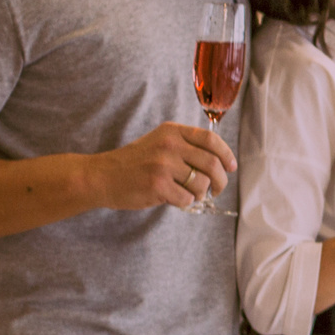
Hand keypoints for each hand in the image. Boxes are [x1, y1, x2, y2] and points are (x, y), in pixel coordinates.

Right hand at [89, 123, 234, 210]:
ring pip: (202, 184)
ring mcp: (163, 165)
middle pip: (212, 164)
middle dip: (221, 181)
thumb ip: (185, 147)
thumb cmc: (134, 163)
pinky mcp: (158, 185)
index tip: (231, 167)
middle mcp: (169, 145)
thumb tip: (220, 163)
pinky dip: (185, 203)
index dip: (226, 154)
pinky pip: (187, 199)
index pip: (210, 139)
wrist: (103, 176)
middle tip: (217, 190)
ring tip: (189, 194)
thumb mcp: (158, 143)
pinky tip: (174, 199)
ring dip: (200, 194)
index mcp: (172, 132)